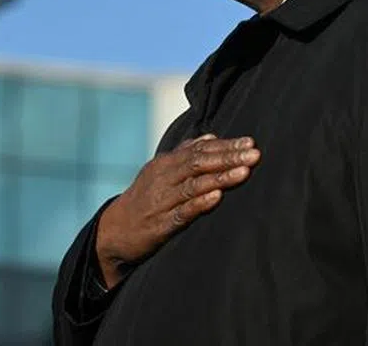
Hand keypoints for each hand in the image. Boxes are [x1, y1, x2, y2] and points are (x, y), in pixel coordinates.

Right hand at [95, 134, 260, 288]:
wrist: (113, 231)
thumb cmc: (145, 198)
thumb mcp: (160, 171)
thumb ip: (184, 153)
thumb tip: (212, 137)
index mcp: (166, 163)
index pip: (200, 150)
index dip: (226, 146)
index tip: (250, 143)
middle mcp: (163, 179)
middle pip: (199, 164)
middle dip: (229, 158)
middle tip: (254, 155)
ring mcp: (161, 202)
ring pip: (193, 186)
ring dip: (220, 178)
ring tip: (244, 172)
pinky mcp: (160, 226)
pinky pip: (182, 213)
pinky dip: (199, 204)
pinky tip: (217, 198)